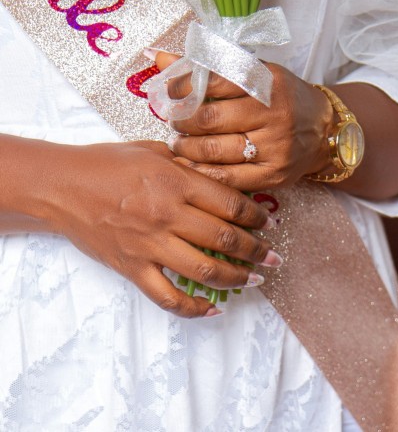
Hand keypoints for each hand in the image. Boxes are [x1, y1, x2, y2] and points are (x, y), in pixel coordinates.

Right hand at [2, 135, 277, 317]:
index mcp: (175, 182)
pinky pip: (167, 297)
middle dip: (256, 250)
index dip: (256, 216)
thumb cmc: (106, 162)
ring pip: (204, 270)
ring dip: (237, 278)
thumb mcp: (152, 150)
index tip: (270, 224)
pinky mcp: (132, 268)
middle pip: (224, 238)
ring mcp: (149, 245)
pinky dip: (193, 308)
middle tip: (273, 256)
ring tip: (256, 279)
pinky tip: (212, 309)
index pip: (230, 203)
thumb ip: (186, 164)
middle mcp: (167, 215)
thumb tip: (216, 175)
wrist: (62, 185)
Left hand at [155, 52, 332, 191]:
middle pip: (210, 118)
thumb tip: (159, 56)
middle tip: (172, 119)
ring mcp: (275, 147)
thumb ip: (208, 67)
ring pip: (215, 151)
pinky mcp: (274, 175)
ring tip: (178, 141)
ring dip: (186, 147)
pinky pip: (227, 179)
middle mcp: (274, 114)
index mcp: (268, 82)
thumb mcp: (254, 73)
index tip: (168, 91)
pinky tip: (189, 164)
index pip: (214, 80)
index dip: (183, 86)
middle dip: (182, 120)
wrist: (323, 130)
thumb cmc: (281, 97)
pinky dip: (201, 172)